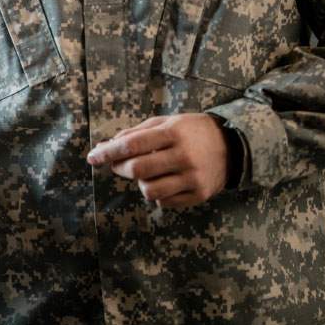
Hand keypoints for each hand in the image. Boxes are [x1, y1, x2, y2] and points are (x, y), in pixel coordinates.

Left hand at [86, 114, 227, 208]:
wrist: (232, 146)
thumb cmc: (191, 131)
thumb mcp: (166, 122)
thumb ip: (136, 132)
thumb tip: (106, 145)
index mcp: (173, 133)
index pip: (132, 144)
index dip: (108, 152)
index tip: (92, 157)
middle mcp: (183, 156)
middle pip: (138, 170)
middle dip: (120, 168)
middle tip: (117, 165)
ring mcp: (192, 178)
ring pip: (150, 191)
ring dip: (140, 183)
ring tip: (145, 174)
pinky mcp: (199, 195)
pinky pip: (165, 202)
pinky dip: (156, 194)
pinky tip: (162, 182)